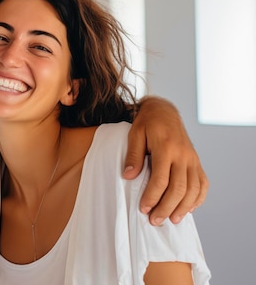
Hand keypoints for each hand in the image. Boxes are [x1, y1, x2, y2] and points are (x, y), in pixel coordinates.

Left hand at [123, 96, 207, 225]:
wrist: (165, 111)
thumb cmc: (146, 123)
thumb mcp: (135, 134)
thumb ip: (133, 155)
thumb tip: (128, 176)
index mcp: (166, 148)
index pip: (161, 179)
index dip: (152, 197)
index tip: (143, 209)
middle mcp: (183, 155)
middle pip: (179, 188)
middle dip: (166, 208)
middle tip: (154, 220)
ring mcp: (193, 159)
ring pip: (193, 189)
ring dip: (183, 207)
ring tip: (172, 220)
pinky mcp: (197, 162)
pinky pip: (203, 184)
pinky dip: (198, 199)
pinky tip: (188, 209)